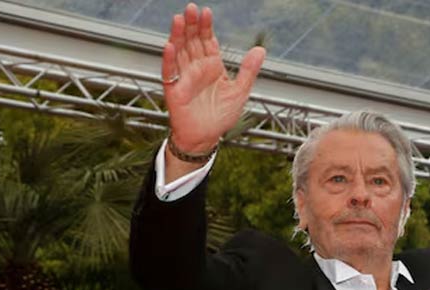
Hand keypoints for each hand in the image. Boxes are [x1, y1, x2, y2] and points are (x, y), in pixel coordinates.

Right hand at [162, 3, 265, 156]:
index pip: (208, 41)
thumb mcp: (240, 91)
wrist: (206, 137)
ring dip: (178, 35)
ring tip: (179, 19)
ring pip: (179, 51)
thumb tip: (260, 49)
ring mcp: (184, 76)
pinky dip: (169, 59)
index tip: (207, 12)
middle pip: (192, 41)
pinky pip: (169, 71)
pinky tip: (170, 46)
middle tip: (192, 8)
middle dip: (192, 25)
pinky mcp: (174, 89)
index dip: (207, 27)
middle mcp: (196, 68)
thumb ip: (248, 70)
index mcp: (212, 66)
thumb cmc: (220, 116)